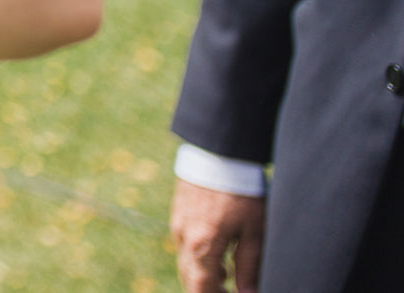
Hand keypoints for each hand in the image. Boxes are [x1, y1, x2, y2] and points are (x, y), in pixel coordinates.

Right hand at [171, 178, 264, 292]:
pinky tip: (216, 253)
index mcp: (202, 245)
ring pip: (186, 261)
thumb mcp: (253, 231)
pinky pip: (184, 243)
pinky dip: (198, 257)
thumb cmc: (242, 192)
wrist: (219, 153)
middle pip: (190, 278)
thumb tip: (248, 292)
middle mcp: (184, 237)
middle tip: (228, 291)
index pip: (201, 288)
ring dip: (203, 274)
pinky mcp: (179, 212)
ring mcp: (178, 224)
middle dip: (207, 290)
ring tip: (227, 278)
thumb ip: (249, 266)